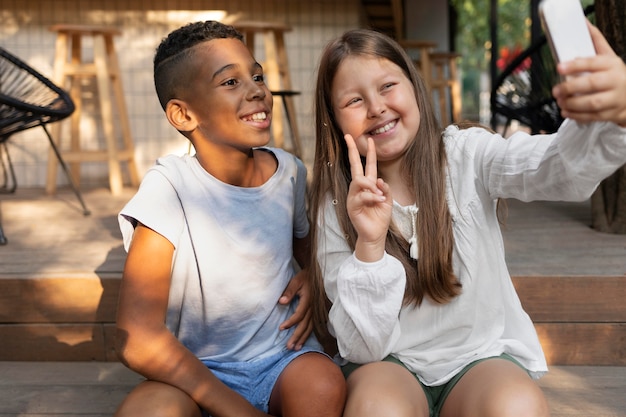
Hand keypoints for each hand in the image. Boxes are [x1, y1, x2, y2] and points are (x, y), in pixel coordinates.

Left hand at [278, 269, 311, 349]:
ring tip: (297, 347)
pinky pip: (314, 325)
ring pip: (310, 327)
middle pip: (305, 325)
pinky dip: (309, 333)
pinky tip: (305, 340)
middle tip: (290, 347)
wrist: (316, 273)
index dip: (290, 322)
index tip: (281, 328)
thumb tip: (281, 302)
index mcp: (308, 300)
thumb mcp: (295, 281)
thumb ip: (289, 291)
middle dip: (297, 336)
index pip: (299, 315)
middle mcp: (313, 308)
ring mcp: (316, 310)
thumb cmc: (304, 277)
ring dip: (303, 338)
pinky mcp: (317, 312)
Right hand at [344, 134, 392, 261]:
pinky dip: (372, 197)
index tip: (369, 139)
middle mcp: (359, 188)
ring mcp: (353, 196)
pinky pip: (361, 196)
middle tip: (348, 136)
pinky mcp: (352, 206)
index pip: (367, 166)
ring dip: (371, 185)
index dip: (369, 153)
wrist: (375, 234)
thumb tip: (379, 180)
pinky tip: (380, 201)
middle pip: (354, 166)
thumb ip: (384, 189)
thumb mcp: (387, 201)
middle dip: (352, 151)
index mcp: (368, 185)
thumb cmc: (379, 218)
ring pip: (358, 181)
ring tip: (380, 195)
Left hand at [552, 21, 625, 126]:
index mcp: (612, 64)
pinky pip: (592, 117)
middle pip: (592, 84)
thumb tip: (582, 24)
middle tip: (556, 90)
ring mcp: (614, 99)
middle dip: (570, 87)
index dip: (575, 65)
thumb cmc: (615, 75)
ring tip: (560, 101)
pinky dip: (576, 116)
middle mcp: (615, 81)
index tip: (559, 66)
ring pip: (592, 103)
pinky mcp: (611, 113)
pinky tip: (566, 111)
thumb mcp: (608, 56)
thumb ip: (595, 42)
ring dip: (572, 103)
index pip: (593, 62)